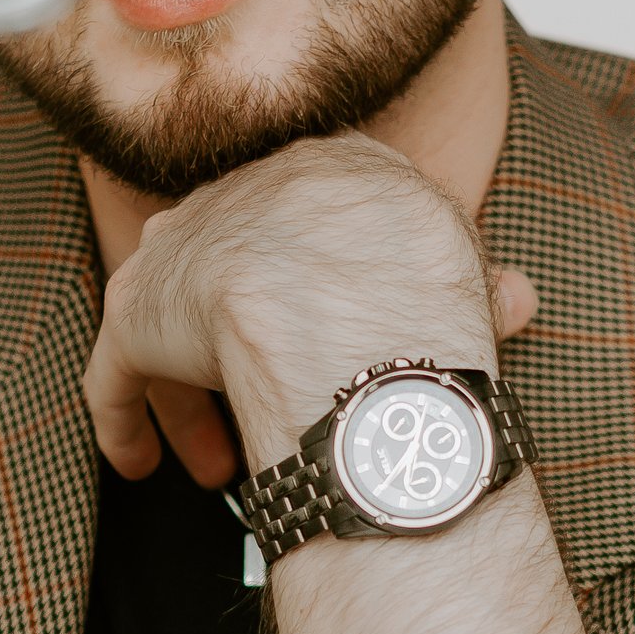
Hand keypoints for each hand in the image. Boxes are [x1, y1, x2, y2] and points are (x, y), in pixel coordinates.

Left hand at [84, 136, 538, 485]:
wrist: (350, 302)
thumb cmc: (424, 290)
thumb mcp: (466, 269)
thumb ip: (475, 281)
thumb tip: (515, 298)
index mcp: (328, 168)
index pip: (310, 228)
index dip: (318, 295)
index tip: (334, 344)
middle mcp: (243, 190)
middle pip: (235, 270)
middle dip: (248, 344)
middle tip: (271, 404)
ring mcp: (182, 247)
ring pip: (175, 323)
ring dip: (193, 399)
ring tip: (213, 465)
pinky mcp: (138, 310)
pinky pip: (119, 371)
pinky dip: (128, 419)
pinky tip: (139, 464)